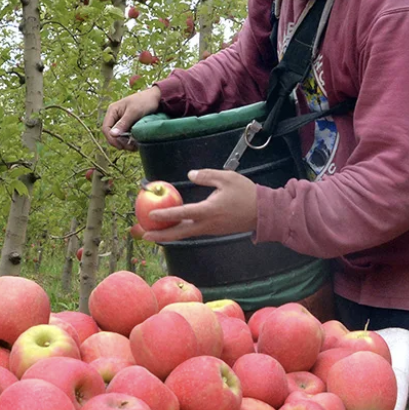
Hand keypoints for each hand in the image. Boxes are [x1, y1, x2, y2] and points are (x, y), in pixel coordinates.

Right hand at [101, 86, 161, 150]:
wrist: (156, 98)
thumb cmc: (144, 102)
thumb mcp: (134, 112)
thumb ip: (123, 123)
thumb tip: (112, 134)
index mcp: (112, 111)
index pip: (106, 128)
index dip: (111, 138)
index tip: (121, 146)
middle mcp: (115, 117)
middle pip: (111, 134)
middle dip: (119, 142)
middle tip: (131, 147)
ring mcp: (121, 121)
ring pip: (119, 137)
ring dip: (125, 143)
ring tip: (135, 146)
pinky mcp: (128, 125)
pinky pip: (125, 136)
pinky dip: (130, 141)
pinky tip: (136, 142)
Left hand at [142, 169, 257, 242]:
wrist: (264, 213)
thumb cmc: (246, 193)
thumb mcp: (227, 178)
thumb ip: (207, 175)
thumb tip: (190, 175)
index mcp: (209, 211)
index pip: (183, 213)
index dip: (166, 214)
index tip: (151, 214)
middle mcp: (208, 224)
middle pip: (179, 233)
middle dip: (161, 235)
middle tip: (143, 235)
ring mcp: (211, 229)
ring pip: (185, 234)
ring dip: (168, 234)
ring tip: (151, 232)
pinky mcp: (214, 230)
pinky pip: (193, 231)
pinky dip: (180, 230)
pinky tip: (172, 226)